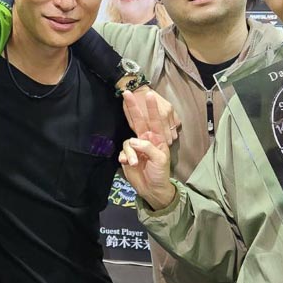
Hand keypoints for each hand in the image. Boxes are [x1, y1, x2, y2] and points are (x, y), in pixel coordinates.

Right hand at [119, 91, 175, 208]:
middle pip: (138, 121)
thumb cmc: (160, 173)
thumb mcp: (160, 159)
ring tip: (134, 163)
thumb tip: (133, 141)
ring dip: (130, 152)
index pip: (154, 120)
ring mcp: (135, 147)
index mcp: (157, 139)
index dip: (151, 108)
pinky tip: (126, 163)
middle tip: (127, 93)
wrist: (152, 189)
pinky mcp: (127, 156)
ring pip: (128, 141)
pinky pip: (122, 152)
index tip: (149, 95)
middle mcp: (145, 139)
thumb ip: (148, 147)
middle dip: (133, 107)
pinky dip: (124, 157)